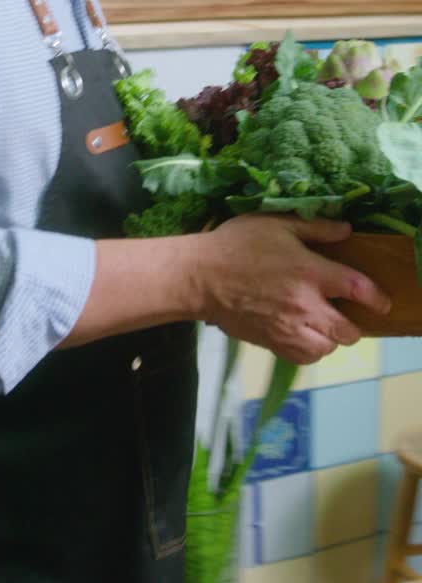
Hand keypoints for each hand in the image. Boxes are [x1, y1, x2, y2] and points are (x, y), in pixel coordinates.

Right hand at [194, 214, 390, 363]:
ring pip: (327, 348)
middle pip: (348, 331)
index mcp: (309, 272)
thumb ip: (316, 228)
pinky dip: (311, 350)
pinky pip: (304, 358)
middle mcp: (304, 306)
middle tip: (344, 314)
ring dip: (331, 339)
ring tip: (323, 326)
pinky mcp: (271, 343)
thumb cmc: (236, 244)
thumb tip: (347, 229)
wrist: (199, 277)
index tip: (383, 303)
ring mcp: (287, 328)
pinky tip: (304, 336)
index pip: (357, 289)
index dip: (376, 298)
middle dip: (353, 324)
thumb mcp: (277, 224)